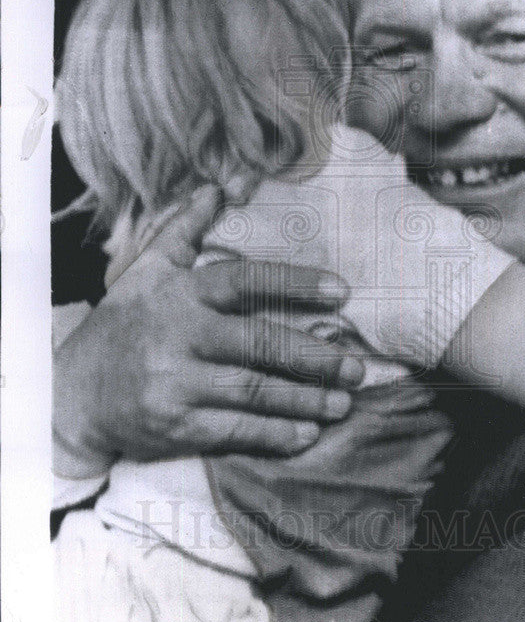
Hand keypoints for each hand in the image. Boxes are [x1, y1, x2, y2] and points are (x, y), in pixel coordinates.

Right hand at [53, 186, 361, 477]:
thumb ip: (186, 230)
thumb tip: (219, 186)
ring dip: (305, 400)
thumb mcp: (146, 272)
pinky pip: (236, 432)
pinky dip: (275, 435)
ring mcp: (175, 385)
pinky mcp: (174, 427)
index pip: (245, 281)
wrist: (72, 393)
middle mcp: (178, 337)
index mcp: (179, 295)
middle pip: (260, 344)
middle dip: (315, 357)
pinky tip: (307, 433)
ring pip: (254, 392)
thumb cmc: (122, 326)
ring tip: (343, 401)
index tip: (342, 291)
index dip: (296, 284)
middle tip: (355, 366)